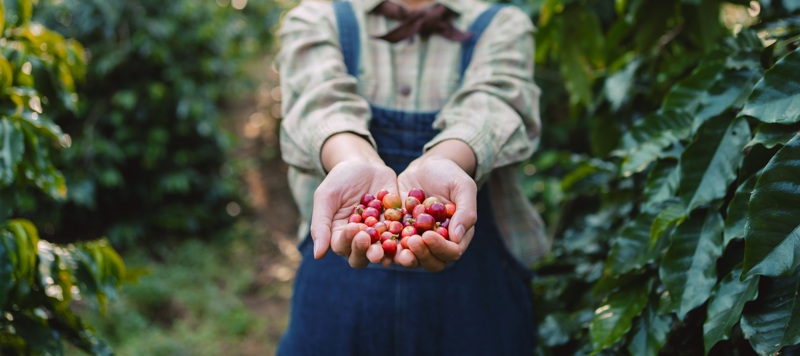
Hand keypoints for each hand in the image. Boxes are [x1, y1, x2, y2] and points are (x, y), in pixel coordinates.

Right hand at [310, 160, 397, 267]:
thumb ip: (321, 225)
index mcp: (340, 236)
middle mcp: (360, 240)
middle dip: (368, 252)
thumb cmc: (339, 180)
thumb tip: (318, 256)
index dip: (348, 242)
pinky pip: (402, 234)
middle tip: (374, 246)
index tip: (354, 229)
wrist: (363, 164)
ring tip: (390, 248)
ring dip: (387, 252)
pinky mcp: (397, 224)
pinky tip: (409, 236)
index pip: (342, 246)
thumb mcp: (326, 198)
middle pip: (363, 256)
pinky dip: (405, 237)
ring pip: (384, 250)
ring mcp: (380, 234)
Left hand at [395, 157, 477, 271]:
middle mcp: (439, 243)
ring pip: (412, 258)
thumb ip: (466, 211)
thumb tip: (457, 238)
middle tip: (410, 242)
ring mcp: (419, 241)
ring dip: (403, 256)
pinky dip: (386, 245)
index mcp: (458, 236)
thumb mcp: (463, 187)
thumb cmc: (450, 175)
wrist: (427, 166)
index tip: (428, 235)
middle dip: (421, 255)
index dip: (440, 248)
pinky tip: (377, 239)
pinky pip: (394, 245)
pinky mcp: (401, 234)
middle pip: (432, 262)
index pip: (452, 251)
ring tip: (393, 248)